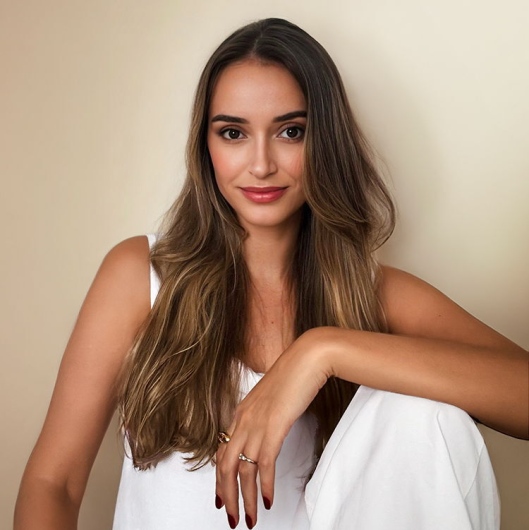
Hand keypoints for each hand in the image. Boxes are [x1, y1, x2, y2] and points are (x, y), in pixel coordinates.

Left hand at [215, 328, 331, 528]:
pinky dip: (265, 485)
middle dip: (227, 496)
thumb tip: (266, 432)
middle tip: (232, 518)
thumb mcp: (271, 397)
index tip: (220, 497)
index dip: (219, 478)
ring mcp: (257, 423)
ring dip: (246, 499)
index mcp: (241, 413)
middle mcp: (244, 420)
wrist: (307, 358)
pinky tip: (269, 500)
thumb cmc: (293, 374)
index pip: (222, 451)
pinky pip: (265, 464)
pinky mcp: (274, 426)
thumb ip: (263, 415)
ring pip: (243, 470)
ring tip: (250, 518)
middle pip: (225, 466)